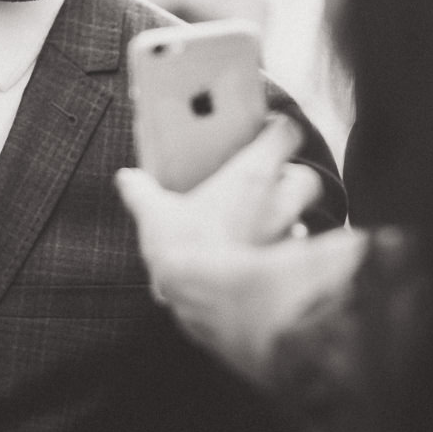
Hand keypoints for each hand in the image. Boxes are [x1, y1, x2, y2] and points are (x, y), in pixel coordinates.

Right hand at [116, 117, 364, 387]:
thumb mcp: (155, 216)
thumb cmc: (188, 251)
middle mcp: (278, 200)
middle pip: (305, 175)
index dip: (279, 129)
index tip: (269, 128)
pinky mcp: (289, 266)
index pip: (285, 133)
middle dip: (291, 175)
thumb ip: (142, 193)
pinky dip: (286, 246)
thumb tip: (128, 179)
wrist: (211, 303)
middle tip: (267, 178)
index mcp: (251, 174)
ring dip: (290, 213)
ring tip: (265, 215)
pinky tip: (267, 250)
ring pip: (304, 213)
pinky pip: (295, 249)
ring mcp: (286, 234)